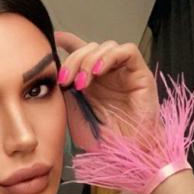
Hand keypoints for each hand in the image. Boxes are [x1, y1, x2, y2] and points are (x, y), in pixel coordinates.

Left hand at [54, 31, 160, 151]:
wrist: (125, 154)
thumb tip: (53, 77)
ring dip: (88, 61)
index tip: (53, 39)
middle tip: (64, 80)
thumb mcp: (74, 116)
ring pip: (105, 47)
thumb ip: (66, 94)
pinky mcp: (139, 73)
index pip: (81, 53)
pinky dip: (109, 57)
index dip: (68, 43)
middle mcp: (107, 74)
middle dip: (73, 60)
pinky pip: (127, 51)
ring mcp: (123, 72)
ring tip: (81, 83)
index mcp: (91, 82)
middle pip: (89, 48)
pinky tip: (97, 72)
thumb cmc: (103, 141)